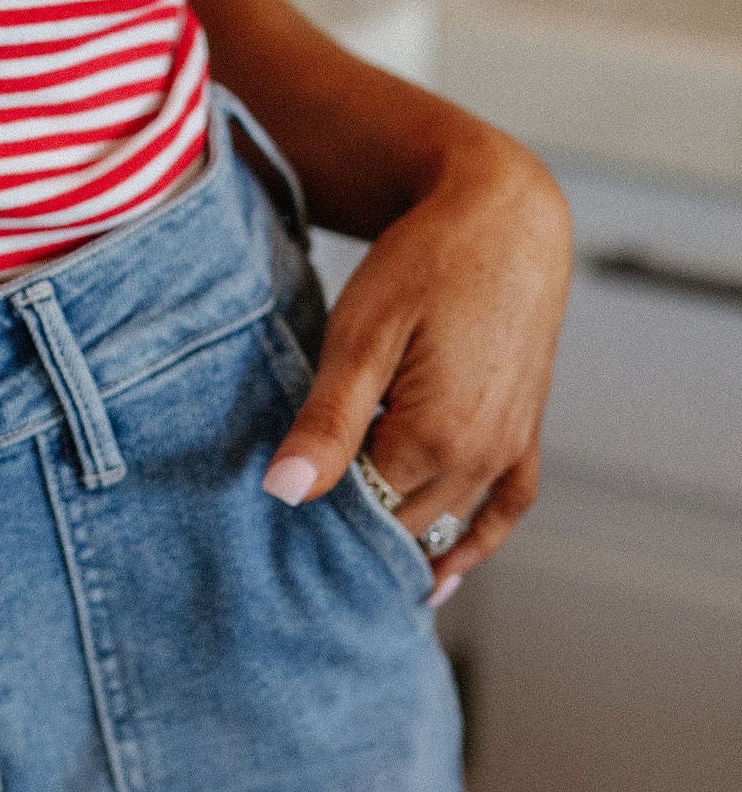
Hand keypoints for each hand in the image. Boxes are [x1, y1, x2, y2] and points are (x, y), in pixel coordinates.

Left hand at [262, 126, 574, 601]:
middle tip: (289, 552)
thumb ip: (326, 422)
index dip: (312, 519)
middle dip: (350, 536)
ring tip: (346, 576)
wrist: (502, 215)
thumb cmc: (426, 262)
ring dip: (403, 545)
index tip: (265, 533)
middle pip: (401, 526)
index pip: (359, 513)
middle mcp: (481, 455)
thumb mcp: (360, 337)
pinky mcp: (525, 432)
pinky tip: (441, 576)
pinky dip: (476, 543)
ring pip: (448, 524)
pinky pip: (507, 507)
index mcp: (435, 437)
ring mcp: (510, 448)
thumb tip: (284, 493)